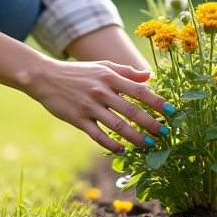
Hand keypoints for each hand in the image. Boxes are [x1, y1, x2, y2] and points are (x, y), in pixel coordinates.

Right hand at [24, 58, 171, 152]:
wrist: (45, 77)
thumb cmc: (78, 72)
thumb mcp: (102, 66)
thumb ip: (126, 71)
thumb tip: (149, 75)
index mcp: (109, 77)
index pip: (139, 90)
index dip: (157, 102)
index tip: (172, 112)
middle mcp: (101, 92)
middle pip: (132, 111)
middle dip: (151, 124)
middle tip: (165, 134)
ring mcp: (89, 107)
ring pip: (118, 126)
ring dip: (136, 138)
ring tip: (149, 145)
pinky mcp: (78, 120)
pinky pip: (98, 136)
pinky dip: (112, 145)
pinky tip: (123, 150)